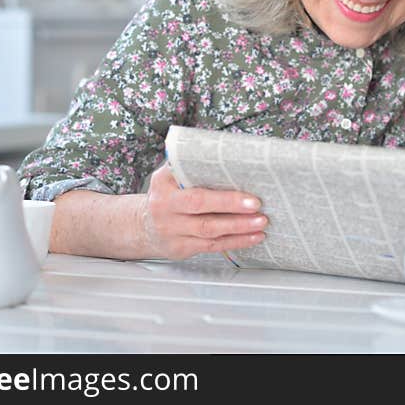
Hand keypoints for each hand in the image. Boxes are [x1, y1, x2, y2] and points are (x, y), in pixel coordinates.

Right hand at [138, 164, 266, 259]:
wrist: (143, 226)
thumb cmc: (167, 196)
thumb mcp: (169, 177)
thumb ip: (191, 167)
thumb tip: (229, 156)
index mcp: (164, 184)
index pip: (191, 183)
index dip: (218, 190)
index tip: (242, 184)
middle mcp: (165, 207)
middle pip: (200, 207)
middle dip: (231, 206)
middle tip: (257, 205)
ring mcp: (172, 230)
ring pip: (209, 230)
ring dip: (238, 227)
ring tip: (260, 222)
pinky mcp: (181, 248)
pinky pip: (212, 246)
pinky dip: (235, 241)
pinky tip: (253, 236)